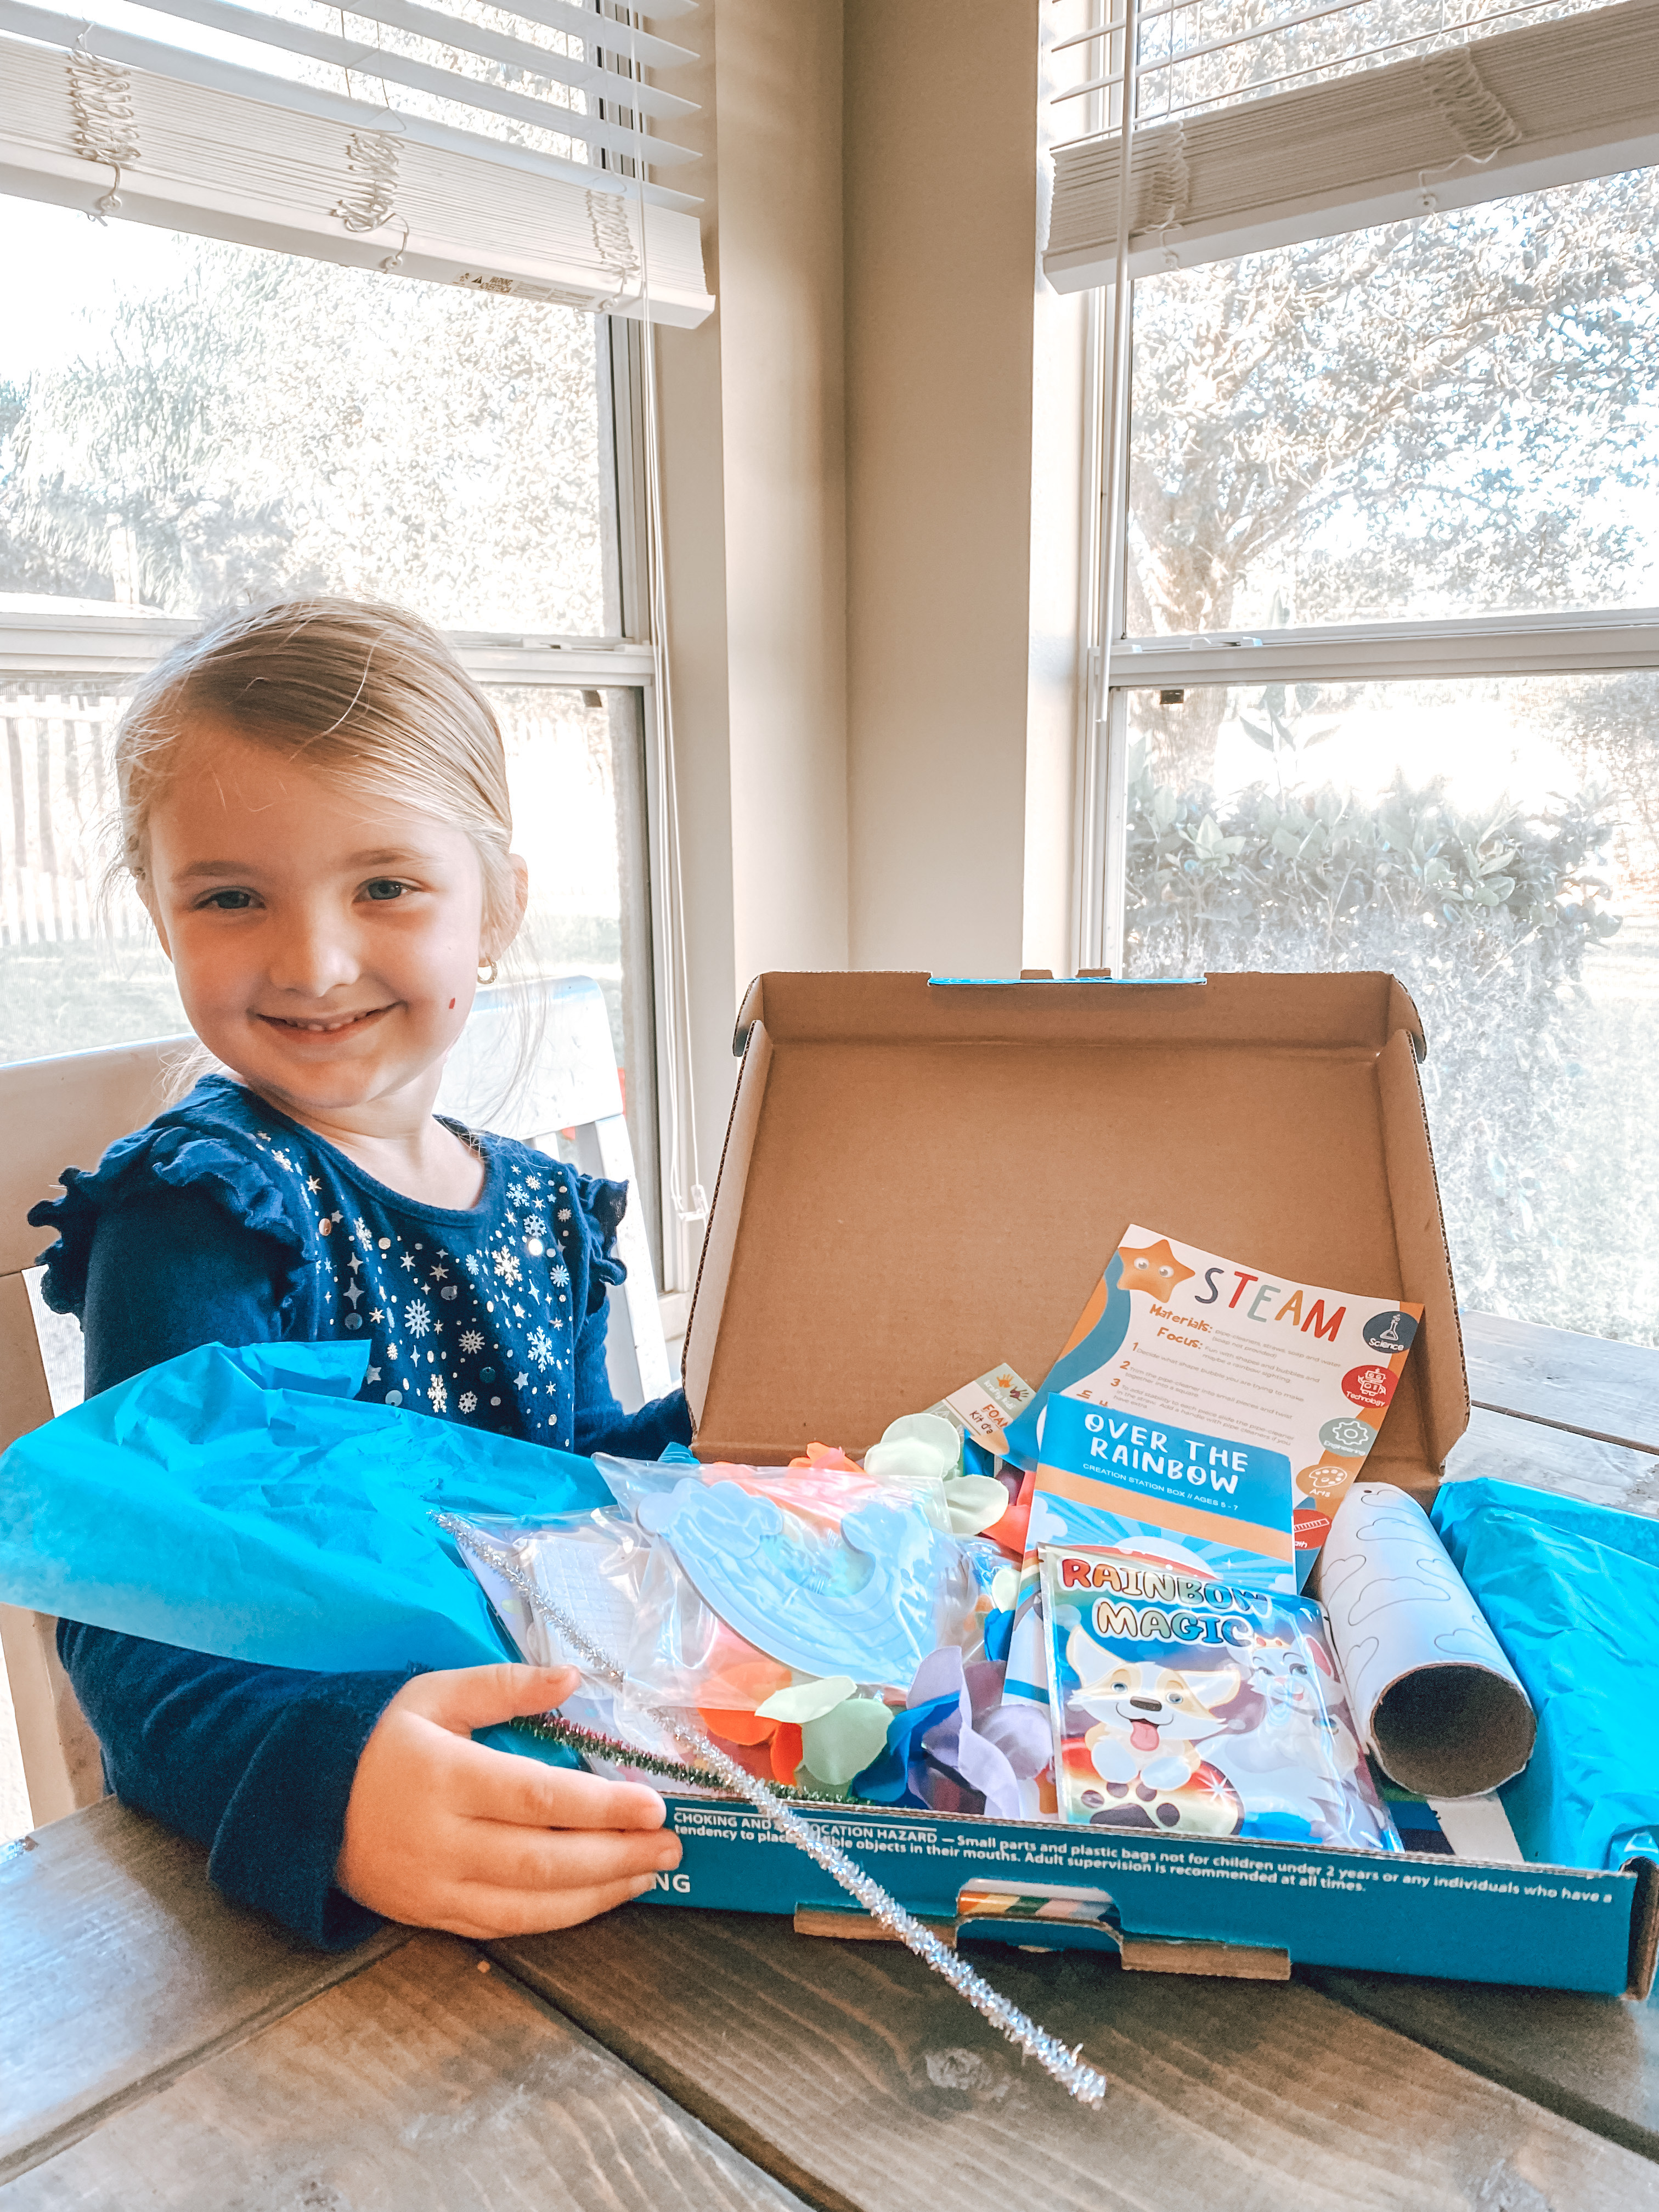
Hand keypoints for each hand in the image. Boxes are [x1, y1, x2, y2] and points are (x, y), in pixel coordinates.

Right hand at [337, 1663, 680, 1937]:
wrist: (304, 1804)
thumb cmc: (379, 1741)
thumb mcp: (433, 1694)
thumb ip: (504, 1685)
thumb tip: (572, 1677)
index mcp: (443, 1776)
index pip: (537, 1797)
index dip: (600, 1807)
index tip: (653, 1805)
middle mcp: (440, 1840)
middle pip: (543, 1859)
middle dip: (616, 1856)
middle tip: (672, 1844)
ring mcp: (435, 1887)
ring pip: (531, 1904)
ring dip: (600, 1892)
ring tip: (651, 1872)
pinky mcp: (432, 1916)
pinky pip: (507, 1927)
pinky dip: (560, 1917)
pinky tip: (600, 1897)